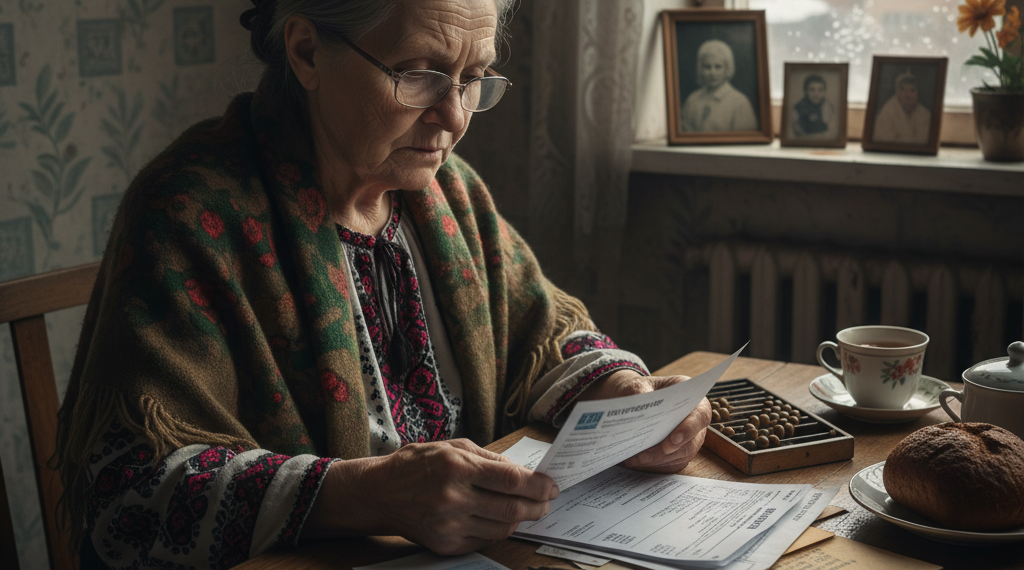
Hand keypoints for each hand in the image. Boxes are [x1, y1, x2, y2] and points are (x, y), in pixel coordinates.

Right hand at [303, 439, 557, 554]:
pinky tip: (497, 517)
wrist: (380, 493)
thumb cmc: (417, 464)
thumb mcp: (453, 446)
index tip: (552, 486)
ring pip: (502, 527)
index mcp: (457, 467)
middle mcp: (453, 498)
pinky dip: (497, 529)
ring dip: (520, 518)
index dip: (539, 485)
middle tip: (546, 502)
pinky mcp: (445, 544)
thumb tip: (523, 473)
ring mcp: (449, 525)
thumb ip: (489, 459)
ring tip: (524, 508)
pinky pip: (485, 539)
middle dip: (537, 506)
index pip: (512, 480)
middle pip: (512, 508)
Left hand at [579, 369, 711, 473]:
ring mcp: (689, 439)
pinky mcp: (678, 453)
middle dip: (665, 452)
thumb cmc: (640, 389)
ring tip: (633, 459)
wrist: (634, 399)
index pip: (700, 415)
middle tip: (643, 456)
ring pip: (680, 457)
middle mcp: (695, 421)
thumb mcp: (637, 385)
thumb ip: (639, 394)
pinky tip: (634, 462)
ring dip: (657, 461)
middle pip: (690, 443)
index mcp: (692, 398)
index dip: (689, 429)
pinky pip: (670, 465)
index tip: (672, 440)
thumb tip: (639, 411)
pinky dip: (653, 466)